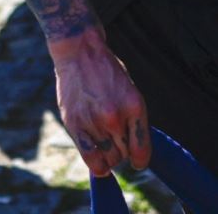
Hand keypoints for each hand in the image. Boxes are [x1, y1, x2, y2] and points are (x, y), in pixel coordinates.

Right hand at [50, 28, 150, 177]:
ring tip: (105, 141)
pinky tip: (98, 162)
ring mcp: (94, 122)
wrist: (80, 53)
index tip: (138, 161)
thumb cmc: (107, 71)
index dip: (140, 160)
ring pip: (108, 158)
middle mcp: (115, 117)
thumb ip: (133, 119)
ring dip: (108, 154)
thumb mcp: (130, 90)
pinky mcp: (75, 125)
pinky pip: (89, 157)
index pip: (142, 150)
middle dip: (123, 152)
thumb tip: (135, 149)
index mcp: (135, 106)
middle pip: (124, 155)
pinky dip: (96, 164)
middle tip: (117, 141)